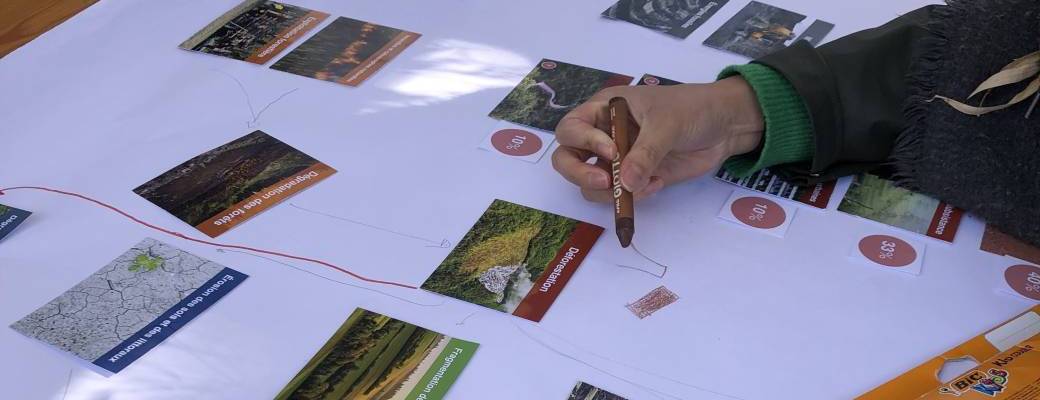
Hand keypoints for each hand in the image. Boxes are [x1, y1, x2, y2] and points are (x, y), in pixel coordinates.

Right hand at [551, 76, 764, 201]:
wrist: (725, 126)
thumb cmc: (692, 109)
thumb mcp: (668, 124)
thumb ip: (646, 153)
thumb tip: (626, 183)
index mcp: (605, 109)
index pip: (571, 128)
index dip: (584, 142)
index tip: (612, 151)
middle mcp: (603, 134)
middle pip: (567, 158)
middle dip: (579, 173)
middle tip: (606, 182)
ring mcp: (617, 158)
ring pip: (589, 182)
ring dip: (608, 191)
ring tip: (640, 185)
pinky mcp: (633, 177)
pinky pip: (617, 194)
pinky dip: (630, 197)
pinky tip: (655, 185)